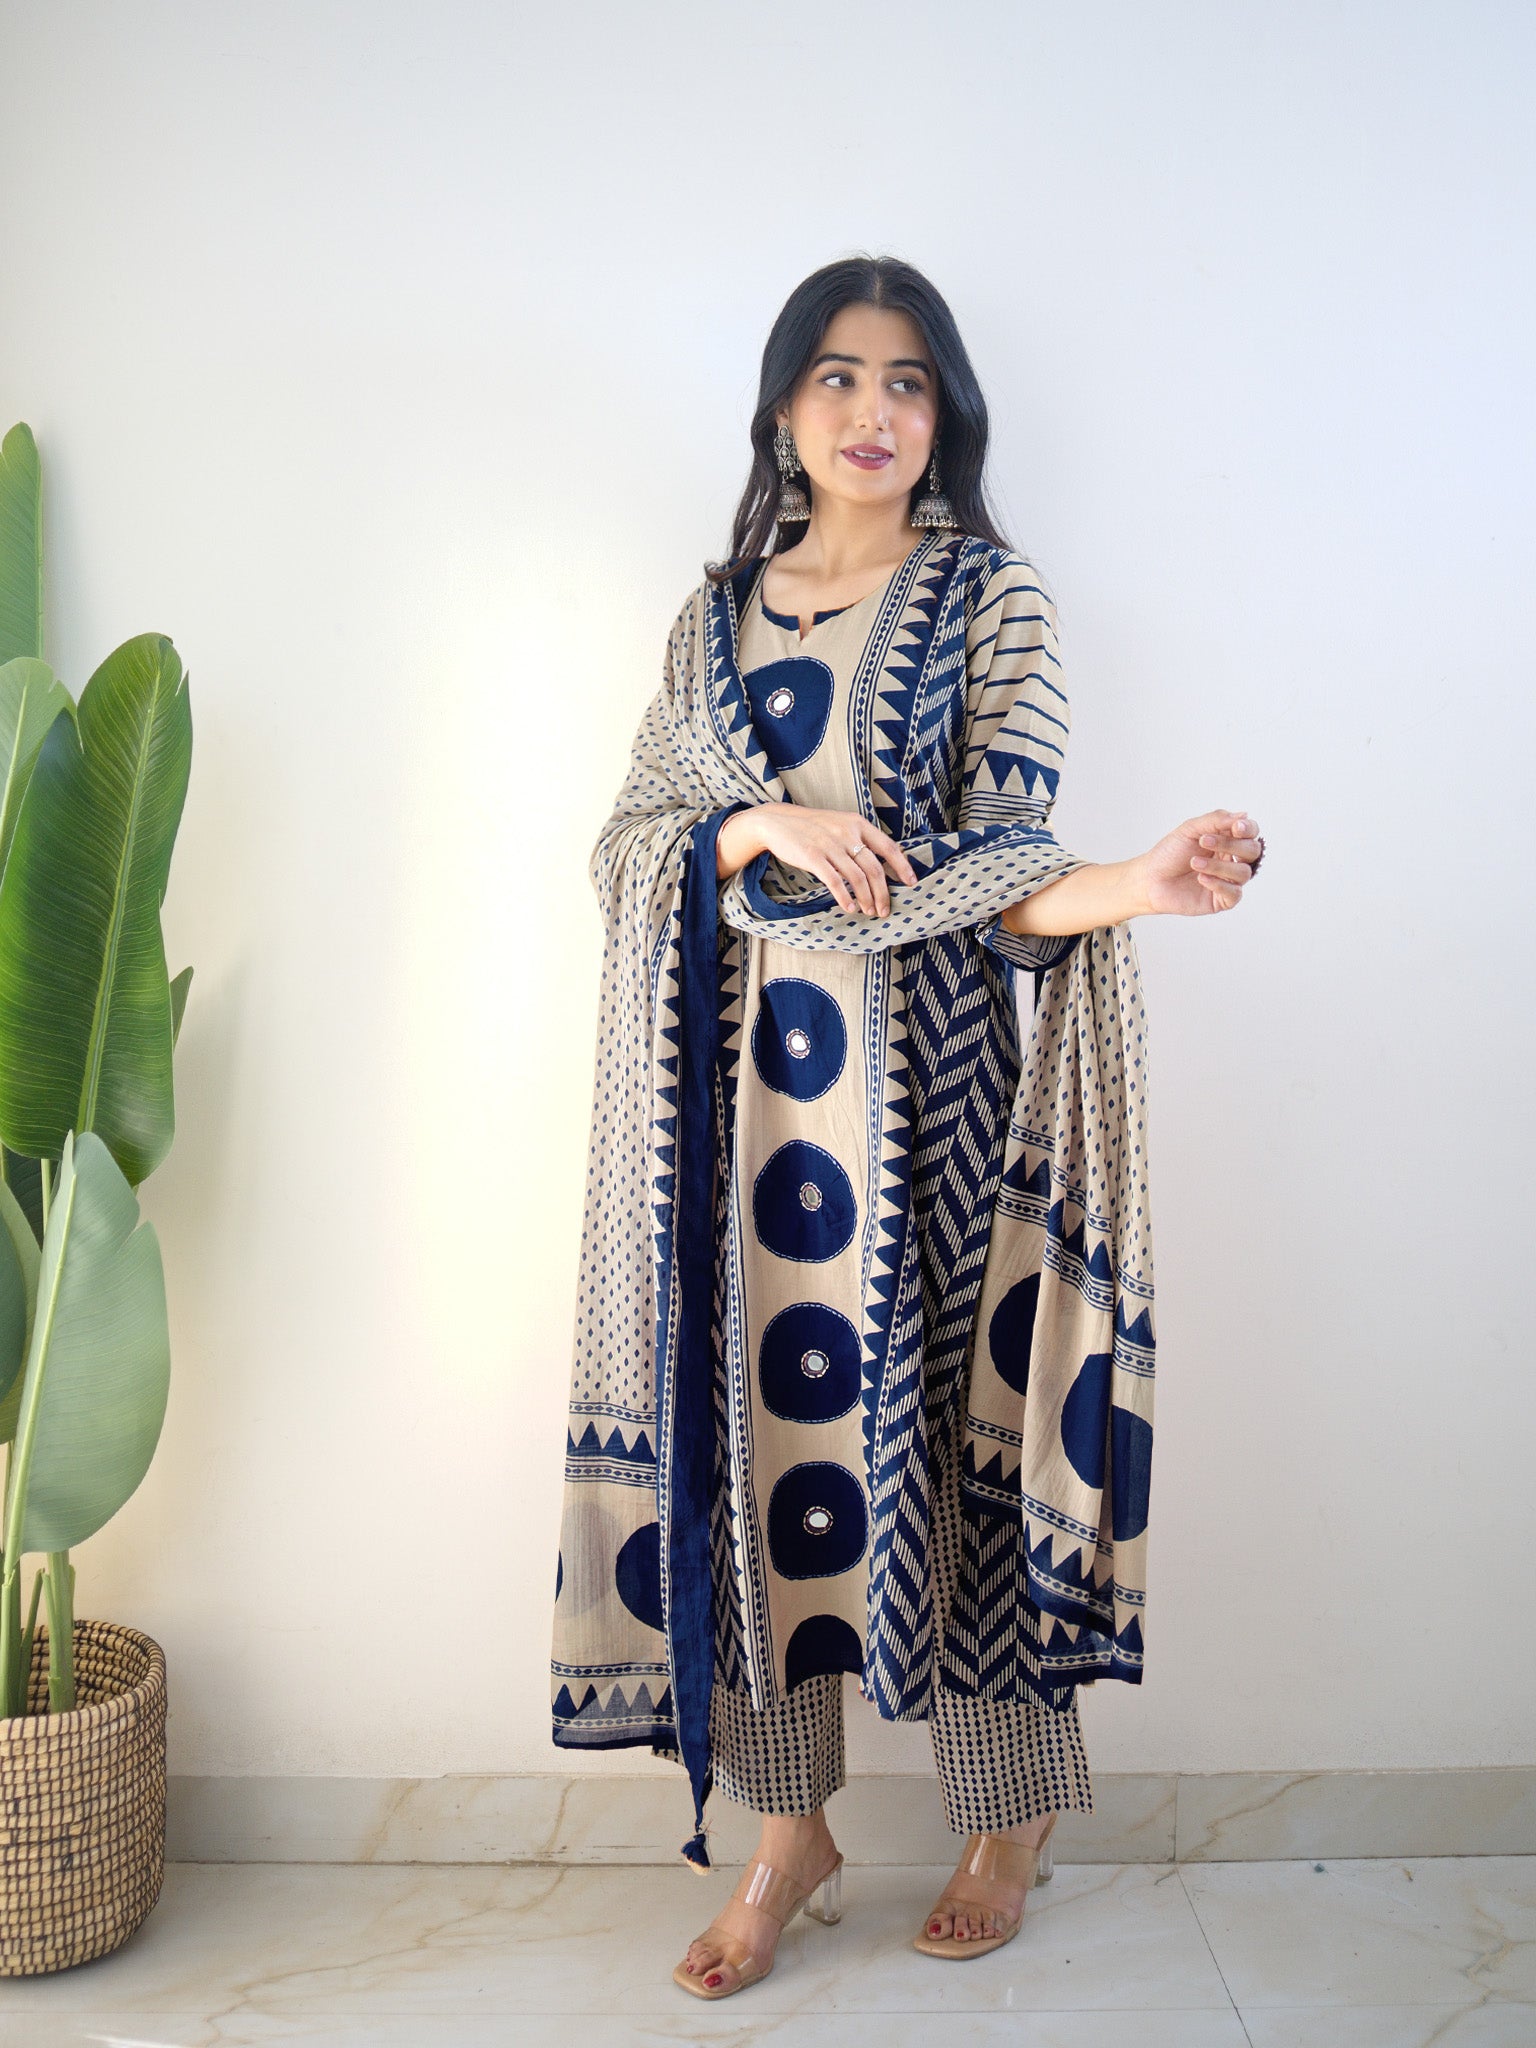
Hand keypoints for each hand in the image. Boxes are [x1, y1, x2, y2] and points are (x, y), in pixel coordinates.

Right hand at [733, 802, 917, 916]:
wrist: (778, 822)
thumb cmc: (812, 827)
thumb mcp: (840, 824)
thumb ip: (859, 839)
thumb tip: (880, 864)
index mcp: (858, 824)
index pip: (888, 847)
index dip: (902, 866)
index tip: (911, 882)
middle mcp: (847, 833)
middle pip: (874, 868)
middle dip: (883, 893)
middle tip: (884, 910)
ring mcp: (830, 845)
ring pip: (857, 878)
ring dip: (866, 899)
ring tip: (868, 912)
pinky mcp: (813, 857)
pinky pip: (835, 882)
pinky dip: (845, 898)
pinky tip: (850, 908)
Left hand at [1137, 809, 1263, 916]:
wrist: (1149, 878)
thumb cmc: (1169, 853)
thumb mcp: (1190, 829)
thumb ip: (1216, 820)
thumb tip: (1244, 815)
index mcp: (1227, 840)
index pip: (1251, 833)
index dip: (1249, 830)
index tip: (1236, 828)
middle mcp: (1231, 860)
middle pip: (1252, 851)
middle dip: (1231, 845)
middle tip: (1203, 841)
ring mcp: (1228, 881)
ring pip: (1243, 873)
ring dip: (1219, 865)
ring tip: (1194, 862)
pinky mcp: (1221, 900)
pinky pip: (1234, 894)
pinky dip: (1219, 884)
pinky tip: (1201, 878)